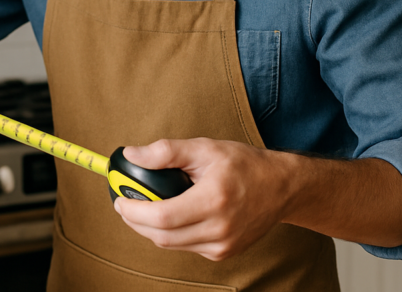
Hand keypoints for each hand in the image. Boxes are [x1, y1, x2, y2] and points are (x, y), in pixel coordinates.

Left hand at [112, 137, 401, 258]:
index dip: (134, 211)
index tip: (119, 199)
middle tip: (125, 203)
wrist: (281, 188)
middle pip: (161, 235)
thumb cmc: (243, 164)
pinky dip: (171, 233)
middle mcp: (219, 229)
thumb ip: (165, 152)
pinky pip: (185, 246)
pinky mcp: (223, 253)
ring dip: (151, 228)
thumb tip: (131, 155)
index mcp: (213, 201)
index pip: (162, 217)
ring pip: (170, 244)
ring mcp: (222, 245)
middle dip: (136, 220)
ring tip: (144, 206)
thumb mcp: (204, 148)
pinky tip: (171, 214)